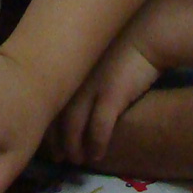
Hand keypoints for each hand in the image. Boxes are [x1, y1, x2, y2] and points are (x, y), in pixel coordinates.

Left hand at [53, 21, 163, 165]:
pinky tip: (97, 155)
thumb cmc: (122, 41)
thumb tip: (71, 95)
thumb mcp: (92, 55)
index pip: (46, 104)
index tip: (48, 142)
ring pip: (73, 127)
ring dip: (74, 148)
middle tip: (59, 158)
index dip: (46, 126)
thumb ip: (79, 74)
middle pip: (55, 118)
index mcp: (65, 69)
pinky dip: (96, 145)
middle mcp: (73, 79)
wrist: (147, 32)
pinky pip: (99, 128)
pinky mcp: (111, 96)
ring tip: (79, 160)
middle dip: (55, 142)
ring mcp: (90, 88)